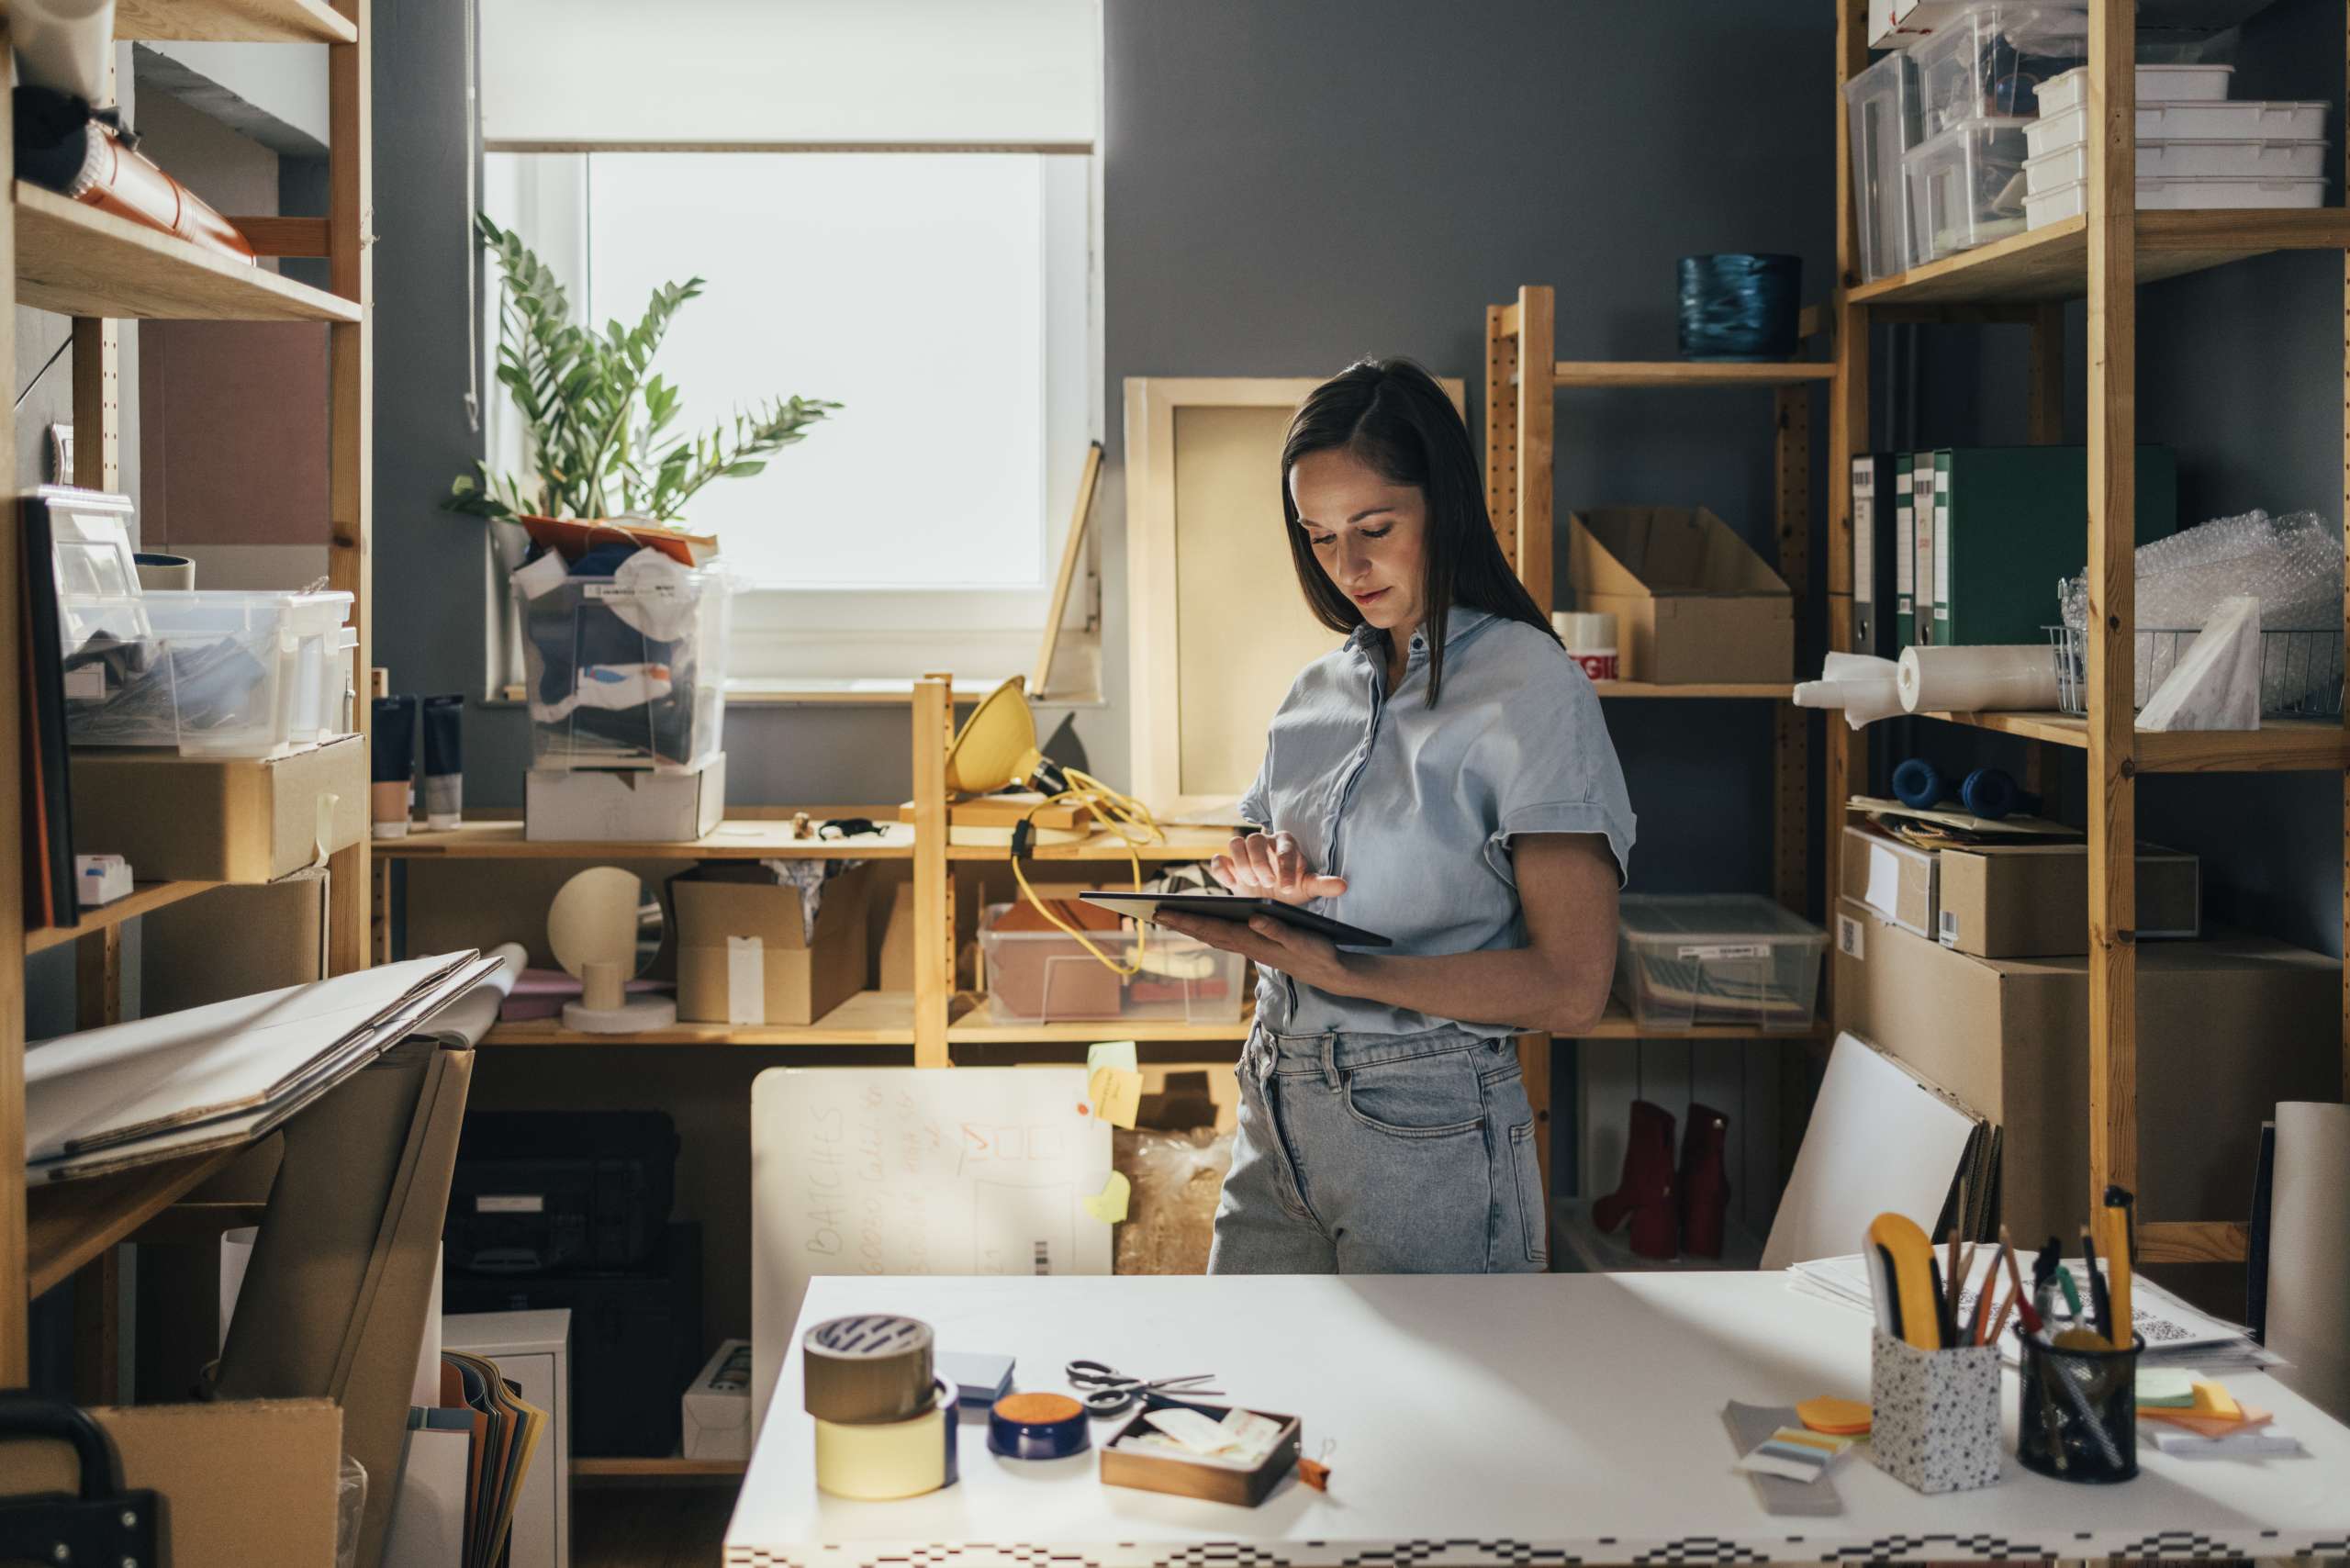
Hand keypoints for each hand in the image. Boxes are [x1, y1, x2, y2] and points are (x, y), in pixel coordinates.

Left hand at [1156, 911, 1346, 990]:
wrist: (1332, 973)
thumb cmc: (1318, 953)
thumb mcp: (1301, 940)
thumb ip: (1277, 930)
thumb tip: (1253, 918)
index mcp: (1254, 943)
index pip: (1213, 929)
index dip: (1187, 920)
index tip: (1164, 912)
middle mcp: (1248, 946)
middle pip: (1207, 933)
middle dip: (1181, 922)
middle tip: (1154, 912)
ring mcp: (1252, 947)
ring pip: (1214, 935)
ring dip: (1192, 926)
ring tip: (1170, 916)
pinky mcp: (1258, 946)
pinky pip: (1227, 936)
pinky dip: (1209, 928)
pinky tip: (1202, 923)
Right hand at [1208, 831, 1346, 906]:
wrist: (1271, 897)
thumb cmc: (1292, 888)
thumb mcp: (1309, 887)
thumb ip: (1324, 885)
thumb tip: (1344, 886)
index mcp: (1285, 844)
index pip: (1284, 849)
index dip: (1285, 867)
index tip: (1287, 889)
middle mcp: (1263, 844)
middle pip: (1254, 840)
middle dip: (1260, 862)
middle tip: (1267, 883)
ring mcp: (1243, 853)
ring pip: (1235, 844)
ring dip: (1241, 863)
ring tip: (1251, 883)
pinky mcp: (1228, 865)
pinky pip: (1219, 860)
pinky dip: (1222, 870)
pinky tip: (1232, 885)